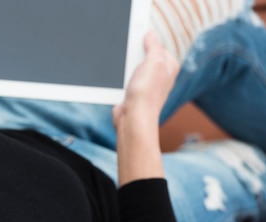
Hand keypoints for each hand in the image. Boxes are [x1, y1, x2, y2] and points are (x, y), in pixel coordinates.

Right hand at [112, 31, 178, 185]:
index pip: (158, 46)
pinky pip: (125, 80)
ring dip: (126, 69)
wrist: (133, 119)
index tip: (137, 39)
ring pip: (133, 69)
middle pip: (144, 57)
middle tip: (129, 58)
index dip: (147, 42)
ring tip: (126, 74)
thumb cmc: (147, 93)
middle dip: (135, 56)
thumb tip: (150, 34)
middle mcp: (159, 77)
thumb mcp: (154, 60)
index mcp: (169, 67)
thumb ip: (153, 45)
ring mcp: (146, 86)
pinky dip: (120, 80)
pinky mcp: (134, 94)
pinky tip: (120, 84)